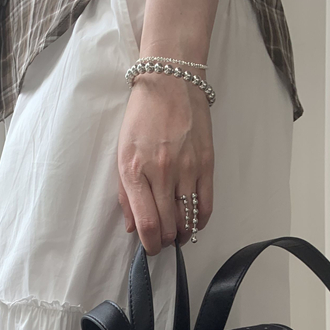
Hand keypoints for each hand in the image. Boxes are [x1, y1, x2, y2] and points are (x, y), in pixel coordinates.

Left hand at [117, 74, 214, 254]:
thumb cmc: (142, 116)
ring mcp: (186, 168)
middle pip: (168, 226)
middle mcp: (161, 172)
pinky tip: (194, 223)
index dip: (150, 245)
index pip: (146, 223)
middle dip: (165, 242)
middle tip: (163, 242)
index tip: (150, 248)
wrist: (170, 81)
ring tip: (178, 235)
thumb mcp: (122, 153)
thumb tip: (132, 227)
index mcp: (134, 170)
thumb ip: (125, 193)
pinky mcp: (206, 163)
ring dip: (183, 235)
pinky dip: (200, 221)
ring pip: (187, 220)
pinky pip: (206, 205)